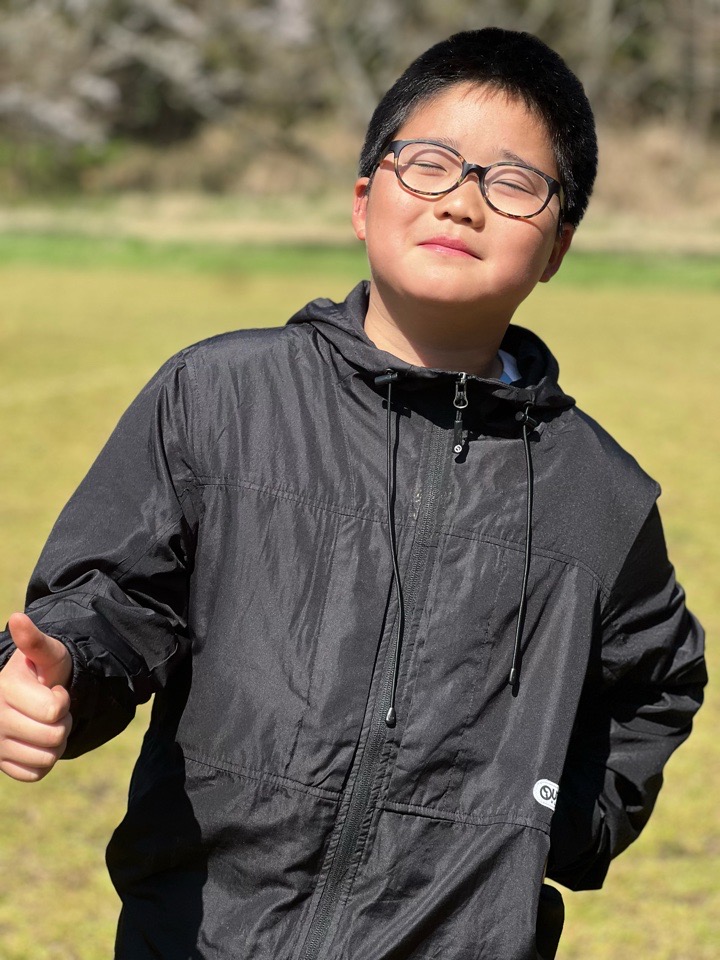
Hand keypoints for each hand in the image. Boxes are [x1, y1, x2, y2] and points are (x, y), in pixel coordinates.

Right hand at [0, 613, 72, 781]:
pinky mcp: (2, 765)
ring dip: (56, 742)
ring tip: (47, 724)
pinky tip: (39, 743)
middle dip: (63, 722)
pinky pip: (36, 773)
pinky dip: (45, 761)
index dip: (62, 701)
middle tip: (53, 709)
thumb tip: (18, 618)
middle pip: (53, 737)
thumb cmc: (43, 671)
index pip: (53, 711)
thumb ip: (34, 641)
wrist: (33, 694)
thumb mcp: (47, 653)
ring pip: (46, 757)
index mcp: (4, 690)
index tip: (53, 691)